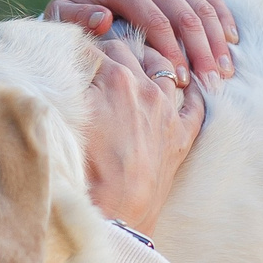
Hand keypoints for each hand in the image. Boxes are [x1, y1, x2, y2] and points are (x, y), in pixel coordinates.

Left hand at [46, 0, 237, 85]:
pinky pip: (210, 0)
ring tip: (226, 72)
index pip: (158, 23)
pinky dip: (224, 20)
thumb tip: (103, 19)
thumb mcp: (64, 17)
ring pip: (204, 10)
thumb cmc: (72, 15)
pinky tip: (232, 42)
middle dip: (202, 53)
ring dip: (217, 42)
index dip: (173, 53)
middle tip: (213, 83)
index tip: (182, 81)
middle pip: (187, 18)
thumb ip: (80, 18)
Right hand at [79, 39, 203, 236]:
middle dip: (116, 49)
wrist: (114, 215)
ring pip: (164, 67)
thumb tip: (67, 63)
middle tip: (105, 53)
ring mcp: (167, 111)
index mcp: (113, 79)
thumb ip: (71, 85)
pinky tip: (188, 84)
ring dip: (152, 61)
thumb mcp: (68, 117)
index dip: (84, 49)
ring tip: (141, 63)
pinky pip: (195, 103)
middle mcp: (144, 88)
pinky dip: (192, 90)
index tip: (77, 52)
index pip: (95, 47)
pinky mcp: (181, 136)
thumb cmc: (83, 170)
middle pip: (129, 50)